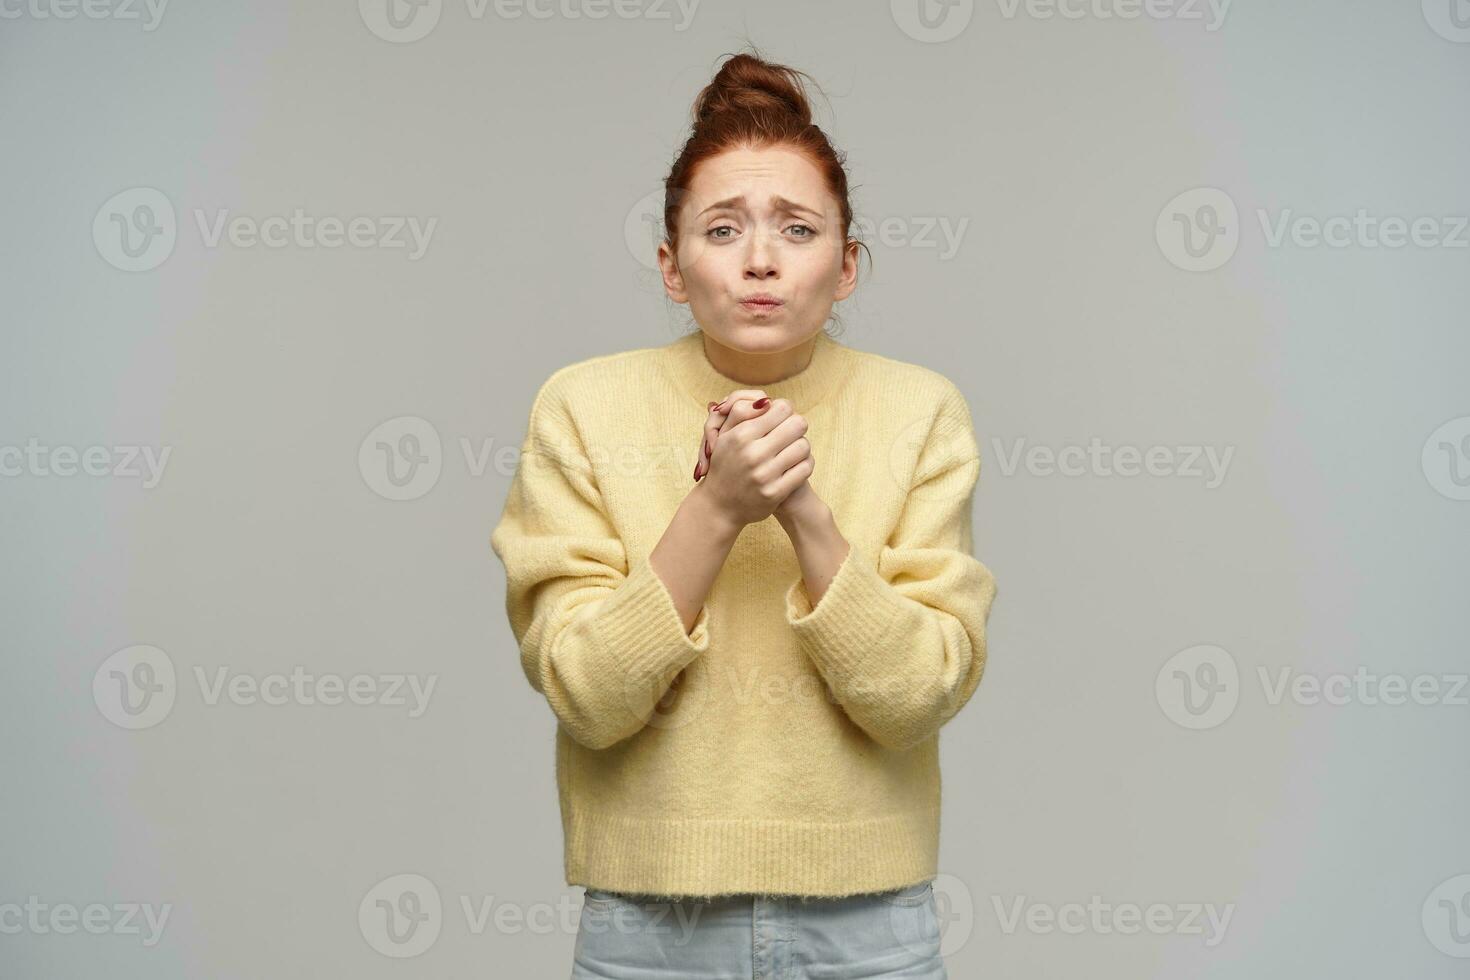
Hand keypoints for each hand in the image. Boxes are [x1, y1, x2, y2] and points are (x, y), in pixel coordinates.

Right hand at [692, 391, 811, 527]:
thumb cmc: (725, 465)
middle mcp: (752, 454)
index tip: (783, 418)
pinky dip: (804, 464)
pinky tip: (796, 464)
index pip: (782, 408)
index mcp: (741, 435)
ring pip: (804, 446)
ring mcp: (764, 475)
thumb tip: (767, 399)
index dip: (786, 410)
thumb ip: (741, 413)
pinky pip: (805, 468)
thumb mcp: (725, 436)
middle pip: (798, 424)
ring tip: (793, 449)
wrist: (719, 505)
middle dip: (797, 426)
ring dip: (801, 446)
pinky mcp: (775, 493)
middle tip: (791, 432)